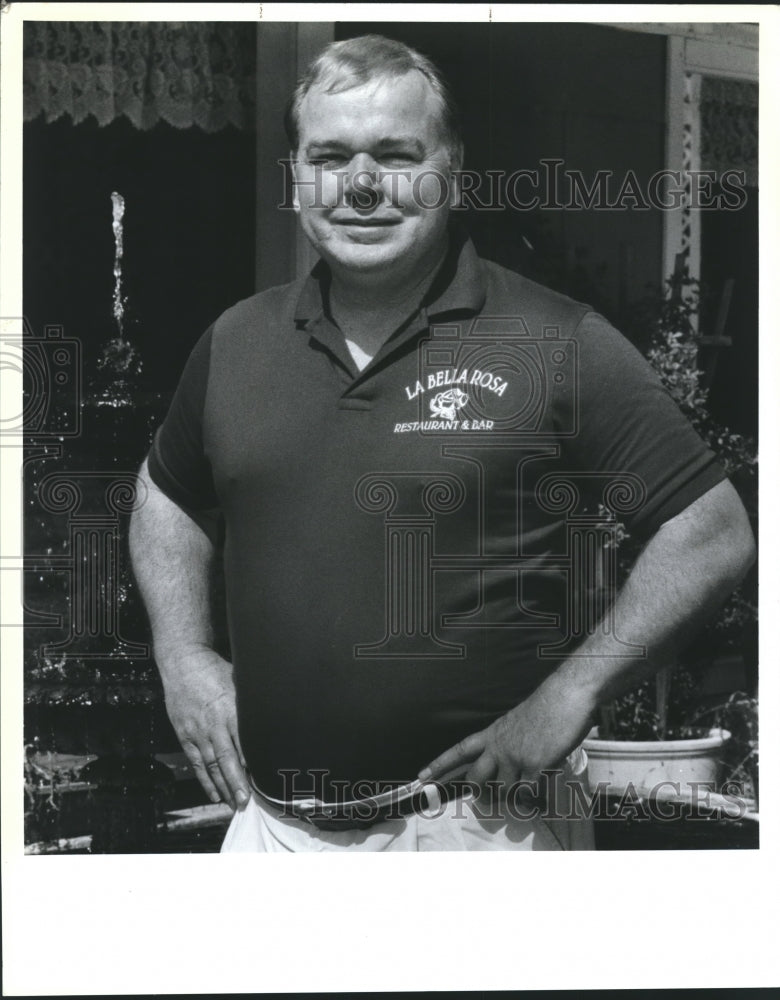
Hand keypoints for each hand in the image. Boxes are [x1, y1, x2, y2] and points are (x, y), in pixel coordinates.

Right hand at [159, 646, 249, 809]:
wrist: (183, 663)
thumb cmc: (215, 670)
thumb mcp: (239, 682)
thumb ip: (252, 703)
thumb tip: (274, 716)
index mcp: (230, 710)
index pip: (244, 742)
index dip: (252, 763)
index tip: (263, 780)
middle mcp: (213, 724)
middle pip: (227, 758)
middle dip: (237, 783)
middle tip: (246, 802)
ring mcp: (197, 732)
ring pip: (211, 765)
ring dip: (223, 786)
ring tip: (234, 804)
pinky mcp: (186, 735)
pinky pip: (197, 762)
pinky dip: (205, 780)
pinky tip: (215, 794)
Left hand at [418, 678, 594, 802]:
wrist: (566, 695)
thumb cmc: (547, 706)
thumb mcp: (517, 720)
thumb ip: (507, 740)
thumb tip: (508, 762)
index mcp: (493, 732)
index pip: (459, 750)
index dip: (440, 764)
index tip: (422, 776)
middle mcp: (499, 746)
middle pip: (475, 779)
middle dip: (479, 794)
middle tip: (487, 799)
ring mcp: (515, 756)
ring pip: (503, 791)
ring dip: (514, 797)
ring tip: (527, 794)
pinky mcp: (535, 765)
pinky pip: (528, 793)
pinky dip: (534, 799)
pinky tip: (540, 798)